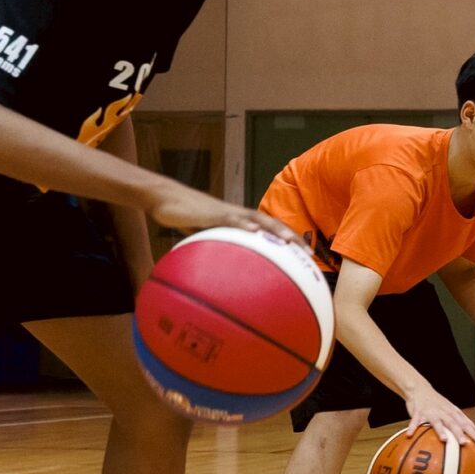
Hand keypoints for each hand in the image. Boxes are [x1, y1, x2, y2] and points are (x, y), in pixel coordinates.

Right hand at [147, 186, 302, 245]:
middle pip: (271, 224)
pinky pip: (230, 218)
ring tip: (290, 241)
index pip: (269, 230)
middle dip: (292, 238)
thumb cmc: (185, 218)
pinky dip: (244, 224)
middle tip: (309, 254)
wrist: (165, 198)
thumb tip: (224, 275)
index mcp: (239, 221)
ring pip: (257, 218)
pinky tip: (254, 231)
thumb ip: (217, 249)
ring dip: (275, 229)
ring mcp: (226, 212)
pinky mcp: (212, 212)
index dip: (289, 241)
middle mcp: (237, 214)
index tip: (305, 256)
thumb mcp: (204, 237)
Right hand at [405, 386, 474, 443]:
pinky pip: (415, 421)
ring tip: (444, 440)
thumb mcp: (452, 410)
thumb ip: (463, 422)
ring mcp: (431, 412)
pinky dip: (413, 427)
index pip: (465, 422)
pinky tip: (410, 434)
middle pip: (453, 423)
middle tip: (465, 443)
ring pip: (436, 422)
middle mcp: (443, 412)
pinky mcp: (418, 412)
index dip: (472, 431)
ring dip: (440, 430)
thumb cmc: (438, 403)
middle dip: (459, 433)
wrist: (420, 389)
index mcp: (452, 412)